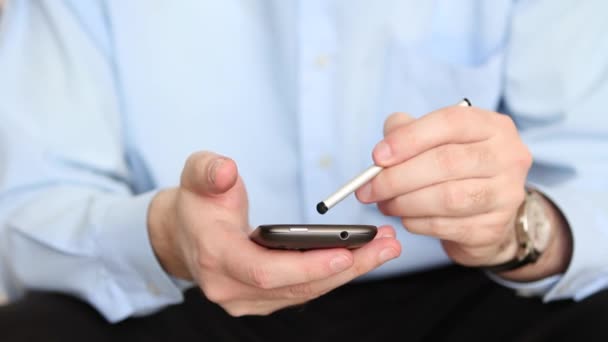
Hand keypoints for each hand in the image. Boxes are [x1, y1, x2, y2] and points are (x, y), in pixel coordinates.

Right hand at [148, 151, 400, 315]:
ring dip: (348, 272)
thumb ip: (209, 171)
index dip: (306, 265)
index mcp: (216, 256)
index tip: (345, 253)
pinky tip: (363, 257)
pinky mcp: (261, 300)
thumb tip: (225, 170)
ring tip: (385, 248)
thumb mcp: (196, 176)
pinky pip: (303, 292)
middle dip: (344, 268)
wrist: (184, 234)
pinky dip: (334, 275)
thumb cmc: (197, 202)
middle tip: (386, 246)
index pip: (264, 270)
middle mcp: (230, 288)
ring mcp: (246, 299)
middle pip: (295, 287)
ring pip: (305, 292)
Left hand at [356, 105, 531, 267]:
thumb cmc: (456, 169)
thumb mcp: (435, 141)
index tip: (377, 156)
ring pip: (446, 198)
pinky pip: (446, 225)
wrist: (487, 213)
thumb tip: (383, 149)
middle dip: (397, 177)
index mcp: (492, 126)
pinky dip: (416, 222)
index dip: (409, 139)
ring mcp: (506, 194)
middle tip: (368, 188)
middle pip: (446, 162)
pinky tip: (405, 218)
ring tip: (384, 204)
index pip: (450, 122)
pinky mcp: (493, 227)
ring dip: (404, 202)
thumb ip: (407, 133)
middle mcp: (508, 157)